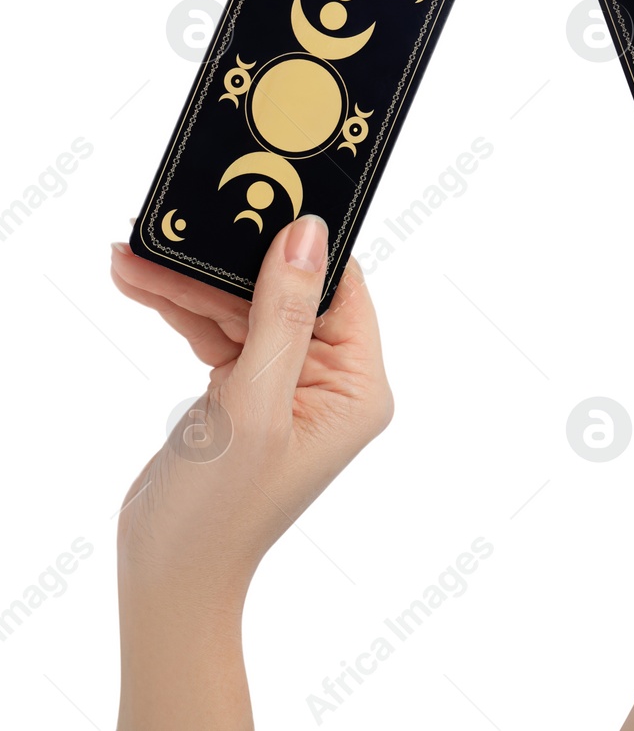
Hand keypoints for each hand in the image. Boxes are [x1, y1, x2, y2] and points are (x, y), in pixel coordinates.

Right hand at [111, 215, 392, 729]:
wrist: (169, 573)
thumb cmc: (223, 509)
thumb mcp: (255, 403)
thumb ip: (281, 316)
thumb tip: (308, 236)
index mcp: (359, 387)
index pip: (342, 290)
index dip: (302, 244)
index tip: (261, 196)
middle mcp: (331, 382)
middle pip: (286, 293)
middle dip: (227, 263)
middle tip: (178, 227)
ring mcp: (286, 385)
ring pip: (244, 308)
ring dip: (191, 284)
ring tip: (137, 253)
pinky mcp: (245, 389)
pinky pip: (218, 332)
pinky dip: (181, 310)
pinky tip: (139, 282)